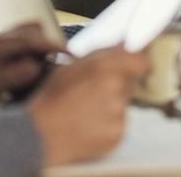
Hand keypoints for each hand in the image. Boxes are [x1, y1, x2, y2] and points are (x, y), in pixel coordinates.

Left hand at [0, 24, 62, 113]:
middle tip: (55, 66)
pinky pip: (25, 48)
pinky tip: (32, 74)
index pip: (28, 39)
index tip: (68, 53)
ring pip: (30, 37)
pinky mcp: (3, 55)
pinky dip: (34, 57)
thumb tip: (36, 66)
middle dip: (46, 46)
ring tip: (43, 72)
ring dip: (40, 51)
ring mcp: (0, 46)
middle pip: (32, 31)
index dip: (49, 45)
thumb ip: (12, 75)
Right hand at [26, 46, 150, 167]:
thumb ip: (101, 53)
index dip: (138, 61)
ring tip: (86, 110)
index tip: (135, 64)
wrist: (40, 135)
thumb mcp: (70, 67)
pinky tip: (88, 123)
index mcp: (104, 69)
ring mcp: (118, 115)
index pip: (140, 61)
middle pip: (129, 82)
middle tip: (92, 91)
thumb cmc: (51, 100)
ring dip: (111, 103)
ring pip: (123, 103)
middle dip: (117, 83)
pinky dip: (108, 122)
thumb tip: (123, 44)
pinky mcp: (118, 135)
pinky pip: (119, 122)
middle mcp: (115, 91)